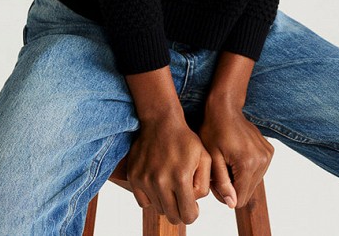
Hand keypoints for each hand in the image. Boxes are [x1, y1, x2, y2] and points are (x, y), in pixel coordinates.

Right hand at [126, 107, 211, 225]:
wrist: (161, 122)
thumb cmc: (185, 140)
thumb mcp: (204, 157)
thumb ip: (204, 184)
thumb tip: (194, 203)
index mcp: (181, 177)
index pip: (188, 215)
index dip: (193, 213)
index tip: (193, 206)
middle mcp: (160, 181)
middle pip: (173, 217)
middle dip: (181, 211)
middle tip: (183, 197)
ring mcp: (145, 180)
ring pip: (159, 209)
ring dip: (167, 202)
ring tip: (171, 184)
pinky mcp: (134, 178)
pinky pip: (144, 202)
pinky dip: (152, 197)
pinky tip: (159, 183)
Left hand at [198, 102, 273, 209]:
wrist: (226, 108)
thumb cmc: (214, 131)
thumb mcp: (213, 158)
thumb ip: (222, 183)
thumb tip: (232, 204)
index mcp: (248, 164)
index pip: (240, 199)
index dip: (225, 196)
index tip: (216, 181)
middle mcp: (262, 160)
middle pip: (247, 192)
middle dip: (233, 187)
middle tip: (221, 170)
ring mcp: (268, 155)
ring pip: (253, 183)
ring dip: (240, 178)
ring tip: (228, 162)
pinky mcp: (269, 151)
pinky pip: (258, 172)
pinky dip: (247, 169)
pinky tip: (238, 156)